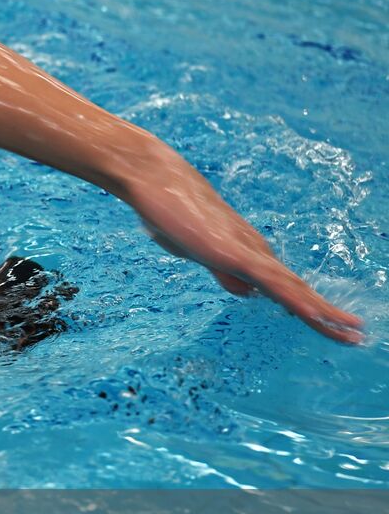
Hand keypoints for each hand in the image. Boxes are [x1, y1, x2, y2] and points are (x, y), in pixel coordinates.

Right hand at [124, 157, 363, 343]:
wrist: (156, 178)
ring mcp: (248, 252)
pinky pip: (274, 284)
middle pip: (298, 289)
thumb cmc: (168, 210)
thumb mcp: (194, 249)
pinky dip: (298, 303)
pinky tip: (316, 317)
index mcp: (245, 252)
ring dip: (324, 313)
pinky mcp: (236, 254)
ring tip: (352, 333)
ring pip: (294, 290)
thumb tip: (248, 294)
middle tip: (356, 335)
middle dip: (328, 314)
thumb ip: (222, 271)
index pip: (284, 286)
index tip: (330, 324)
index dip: (308, 305)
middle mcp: (255, 251)